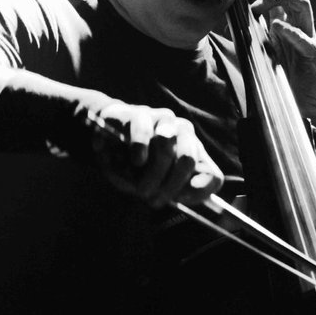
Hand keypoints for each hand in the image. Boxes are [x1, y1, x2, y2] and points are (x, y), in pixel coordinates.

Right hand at [89, 100, 224, 207]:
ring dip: (153, 173)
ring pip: (167, 144)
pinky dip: (139, 149)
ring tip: (138, 187)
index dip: (198, 192)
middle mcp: (183, 132)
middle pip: (187, 160)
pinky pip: (144, 131)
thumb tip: (185, 193)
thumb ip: (172, 191)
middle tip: (151, 198)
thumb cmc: (133, 166)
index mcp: (193, 153)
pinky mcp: (138, 114)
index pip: (212, 176)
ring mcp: (162, 119)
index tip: (177, 200)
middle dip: (169, 186)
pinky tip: (135, 160)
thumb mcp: (153, 185)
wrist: (103, 138)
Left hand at [244, 0, 315, 120]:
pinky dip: (291, 31)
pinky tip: (276, 27)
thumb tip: (228, 21)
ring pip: (304, 5)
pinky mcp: (311, 57)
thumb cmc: (284, 77)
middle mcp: (298, 26)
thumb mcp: (263, 50)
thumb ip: (251, 35)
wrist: (305, 104)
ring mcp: (307, 39)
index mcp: (286, 23)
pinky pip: (306, 40)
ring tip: (260, 6)